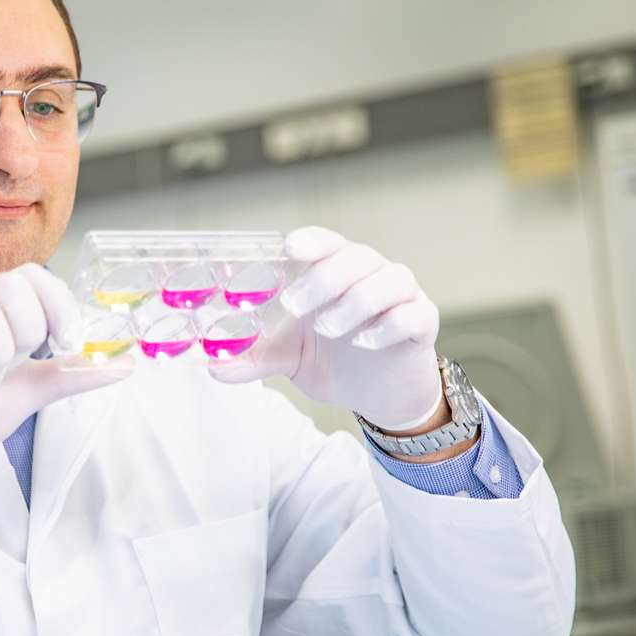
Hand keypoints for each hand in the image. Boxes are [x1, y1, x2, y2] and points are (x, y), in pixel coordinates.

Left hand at [207, 227, 443, 430]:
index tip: (291, 248)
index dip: (312, 240)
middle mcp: (371, 276)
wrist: (379, 395)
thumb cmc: (334, 360)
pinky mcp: (422, 324)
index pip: (326, 243)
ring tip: (328, 329)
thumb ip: (256, 358)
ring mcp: (401, 298)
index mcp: (336, 274)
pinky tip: (364, 342)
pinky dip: (388, 325)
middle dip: (323, 278)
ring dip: (354, 301)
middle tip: (294, 305)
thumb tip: (213, 367)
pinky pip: (414, 314)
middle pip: (355, 257)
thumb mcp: (289, 359)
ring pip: (389, 279)